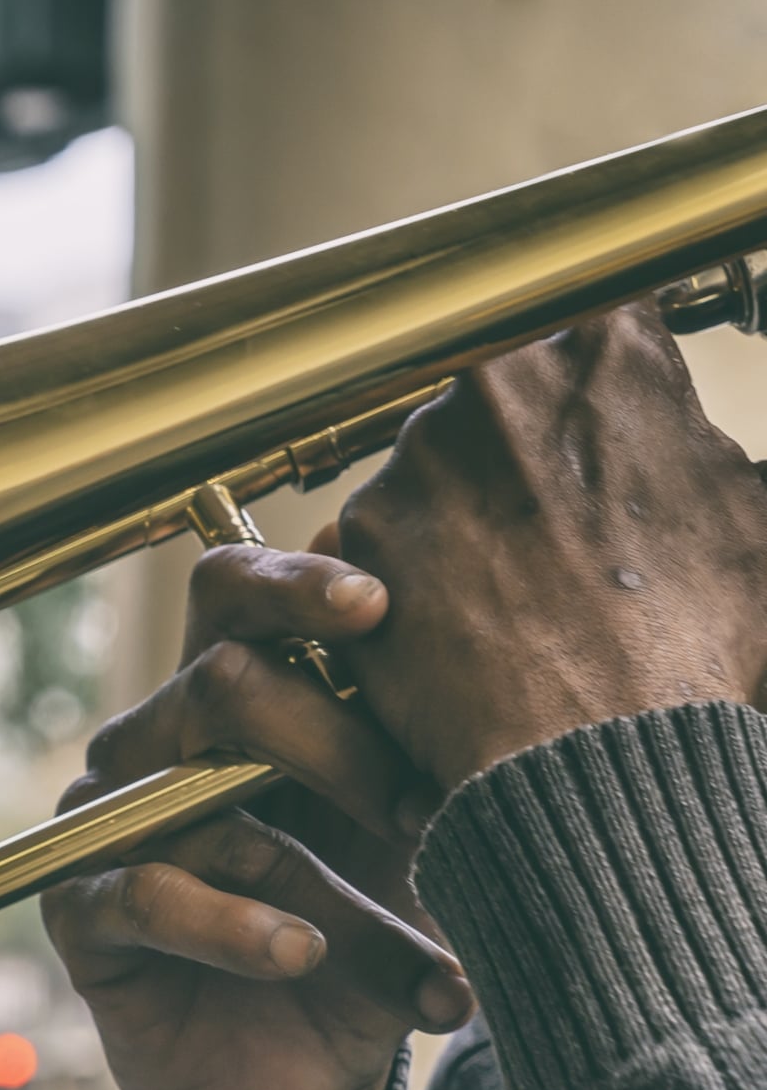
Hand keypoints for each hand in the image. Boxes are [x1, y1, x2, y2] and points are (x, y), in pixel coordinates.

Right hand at [44, 538, 471, 1089]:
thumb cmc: (366, 946)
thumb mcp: (417, 848)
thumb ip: (422, 751)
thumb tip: (472, 634)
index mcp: (232, 704)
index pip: (231, 594)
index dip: (294, 584)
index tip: (380, 606)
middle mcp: (157, 747)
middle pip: (217, 680)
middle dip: (336, 742)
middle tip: (425, 813)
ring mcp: (110, 827)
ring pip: (202, 803)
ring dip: (322, 881)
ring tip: (406, 953)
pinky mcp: (79, 915)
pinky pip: (143, 896)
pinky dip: (232, 928)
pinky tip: (299, 957)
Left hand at [336, 303, 766, 788]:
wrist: (595, 753)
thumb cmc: (693, 641)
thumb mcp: (754, 519)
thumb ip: (715, 456)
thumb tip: (699, 448)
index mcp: (608, 352)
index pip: (596, 336)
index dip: (605, 399)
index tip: (603, 444)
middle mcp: (498, 382)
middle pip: (507, 402)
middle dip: (529, 455)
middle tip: (558, 533)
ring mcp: (418, 454)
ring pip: (443, 466)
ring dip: (470, 513)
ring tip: (518, 591)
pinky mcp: (361, 529)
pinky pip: (390, 535)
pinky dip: (419, 573)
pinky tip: (465, 620)